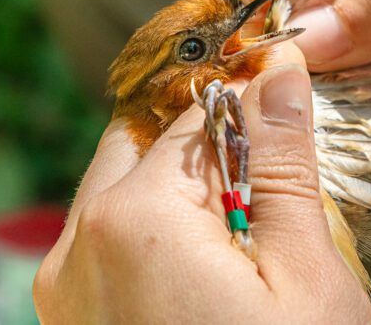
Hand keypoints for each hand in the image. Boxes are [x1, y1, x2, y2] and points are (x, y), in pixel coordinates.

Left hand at [33, 65, 370, 322]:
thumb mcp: (304, 270)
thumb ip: (283, 160)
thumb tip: (281, 71)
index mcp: (132, 219)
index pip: (195, 114)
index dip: (248, 104)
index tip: (284, 100)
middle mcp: (78, 247)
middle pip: (147, 145)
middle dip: (210, 148)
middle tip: (270, 186)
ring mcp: (67, 289)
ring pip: (127, 191)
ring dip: (186, 189)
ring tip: (249, 233)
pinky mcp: (76, 320)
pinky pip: (115, 242)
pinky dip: (162, 233)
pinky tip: (214, 269)